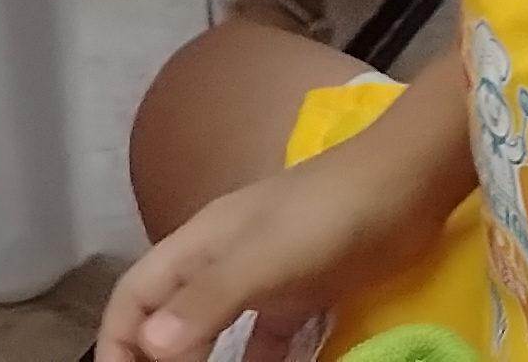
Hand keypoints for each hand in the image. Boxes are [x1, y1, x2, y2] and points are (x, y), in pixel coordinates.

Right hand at [98, 135, 449, 360]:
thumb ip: (208, 300)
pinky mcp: (304, 292)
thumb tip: (149, 345)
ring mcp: (265, 276)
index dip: (119, 341)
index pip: (136, 295)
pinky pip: (268, 342)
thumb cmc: (329, 213)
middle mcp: (223, 260)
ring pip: (217, 333)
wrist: (407, 183)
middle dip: (161, 361)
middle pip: (170, 318)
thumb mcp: (263, 258)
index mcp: (200, 245)